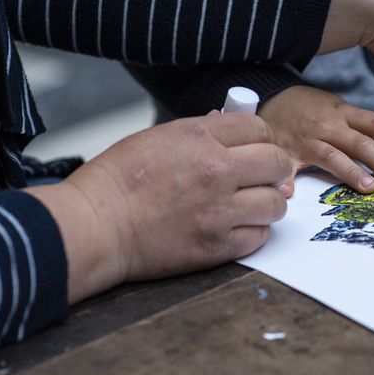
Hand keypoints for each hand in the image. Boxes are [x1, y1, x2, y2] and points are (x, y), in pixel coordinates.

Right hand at [26, 113, 293, 303]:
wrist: (96, 227)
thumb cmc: (117, 181)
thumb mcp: (158, 138)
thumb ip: (202, 133)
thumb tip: (235, 133)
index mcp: (200, 138)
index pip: (259, 128)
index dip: (262, 138)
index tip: (257, 148)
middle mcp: (216, 172)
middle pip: (278, 163)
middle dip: (276, 168)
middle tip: (267, 176)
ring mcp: (220, 211)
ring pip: (276, 204)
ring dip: (270, 202)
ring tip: (254, 204)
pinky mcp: (217, 246)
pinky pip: (260, 236)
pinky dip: (255, 231)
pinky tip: (239, 226)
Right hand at [258, 85, 373, 193]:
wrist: (271, 98)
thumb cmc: (313, 109)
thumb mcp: (342, 109)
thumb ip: (368, 125)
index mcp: (345, 114)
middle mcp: (329, 126)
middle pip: (361, 143)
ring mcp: (307, 140)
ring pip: (333, 156)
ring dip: (351, 172)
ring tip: (370, 188)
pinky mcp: (286, 152)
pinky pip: (285, 167)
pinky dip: (284, 179)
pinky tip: (288, 193)